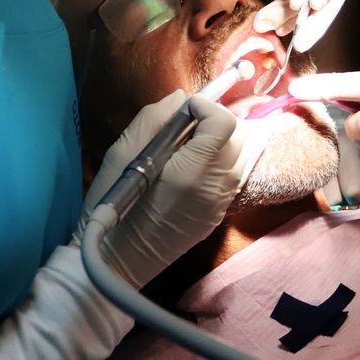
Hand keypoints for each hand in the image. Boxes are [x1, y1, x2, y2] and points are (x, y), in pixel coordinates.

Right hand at [80, 92, 266, 286]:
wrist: (117, 260)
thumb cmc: (111, 206)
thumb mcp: (120, 155)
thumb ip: (153, 120)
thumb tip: (181, 99)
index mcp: (190, 172)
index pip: (224, 123)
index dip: (207, 107)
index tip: (185, 110)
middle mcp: (214, 187)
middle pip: (242, 135)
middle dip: (218, 120)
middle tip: (189, 125)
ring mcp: (221, 202)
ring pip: (247, 153)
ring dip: (228, 138)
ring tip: (196, 141)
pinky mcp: (220, 213)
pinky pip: (239, 173)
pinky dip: (229, 157)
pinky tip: (200, 161)